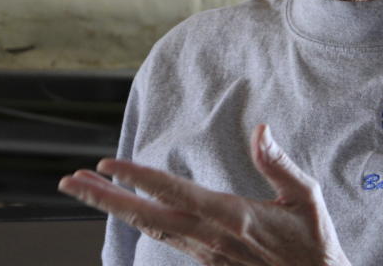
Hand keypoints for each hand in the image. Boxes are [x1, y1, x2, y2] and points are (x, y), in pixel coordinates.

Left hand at [58, 124, 350, 265]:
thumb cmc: (314, 244)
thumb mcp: (307, 198)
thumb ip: (279, 163)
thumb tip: (261, 129)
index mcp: (231, 215)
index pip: (174, 192)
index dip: (138, 179)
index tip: (106, 164)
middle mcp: (210, 236)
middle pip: (146, 216)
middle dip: (104, 198)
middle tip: (69, 180)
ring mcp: (204, 252)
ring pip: (149, 229)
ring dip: (113, 208)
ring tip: (85, 188)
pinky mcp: (206, 260)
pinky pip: (164, 238)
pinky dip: (138, 222)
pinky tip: (126, 211)